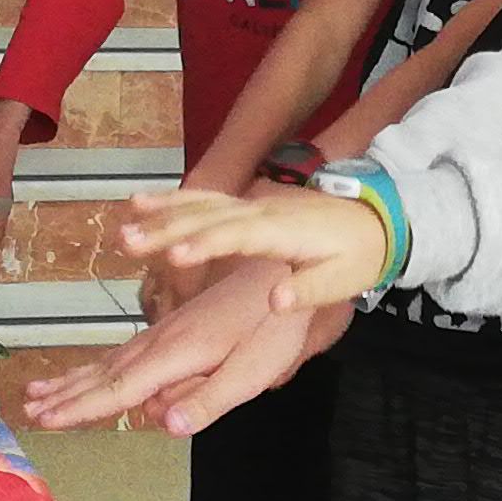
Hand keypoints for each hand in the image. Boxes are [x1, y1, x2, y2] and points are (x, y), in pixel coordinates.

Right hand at [23, 258, 346, 433]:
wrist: (284, 266)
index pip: (118, 389)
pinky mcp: (175, 326)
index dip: (80, 408)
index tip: (45, 420)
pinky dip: (99, 364)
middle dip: (66, 395)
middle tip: (28, 411)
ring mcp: (165, 331)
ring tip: (39, 391)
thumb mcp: (253, 371)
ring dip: (73, 378)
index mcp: (175, 355)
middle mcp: (161, 341)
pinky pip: (125, 350)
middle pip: (104, 374)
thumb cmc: (273, 325)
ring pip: (109, 360)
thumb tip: (162, 424)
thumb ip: (208, 399)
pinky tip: (93, 371)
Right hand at [115, 185, 389, 302]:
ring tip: (125, 226)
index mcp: (282, 232)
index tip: (175, 257)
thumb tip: (276, 301)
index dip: (206, 245)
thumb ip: (308, 290)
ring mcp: (251, 204)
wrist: (376, 219)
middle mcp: (260, 212)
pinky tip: (140, 203)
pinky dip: (172, 200)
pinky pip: (204, 199)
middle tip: (129, 243)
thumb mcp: (343, 280)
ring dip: (161, 215)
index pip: (238, 237)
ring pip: (200, 205)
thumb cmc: (358, 255)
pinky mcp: (246, 205)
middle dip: (167, 230)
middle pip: (207, 218)